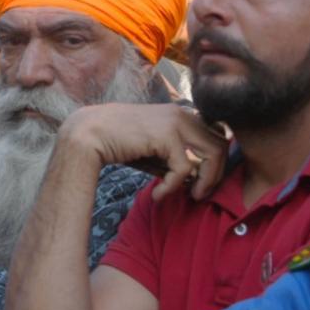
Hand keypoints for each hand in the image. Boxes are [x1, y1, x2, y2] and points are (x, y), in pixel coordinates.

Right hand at [59, 103, 228, 201]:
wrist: (88, 135)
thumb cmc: (117, 143)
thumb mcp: (152, 150)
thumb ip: (174, 158)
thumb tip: (196, 178)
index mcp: (179, 113)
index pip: (216, 135)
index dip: (215, 162)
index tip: (201, 182)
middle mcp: (182, 113)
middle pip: (222, 144)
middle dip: (216, 174)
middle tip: (199, 193)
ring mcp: (176, 121)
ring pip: (213, 154)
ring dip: (205, 181)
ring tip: (189, 196)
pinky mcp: (166, 135)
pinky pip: (184, 169)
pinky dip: (173, 187)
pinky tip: (158, 195)